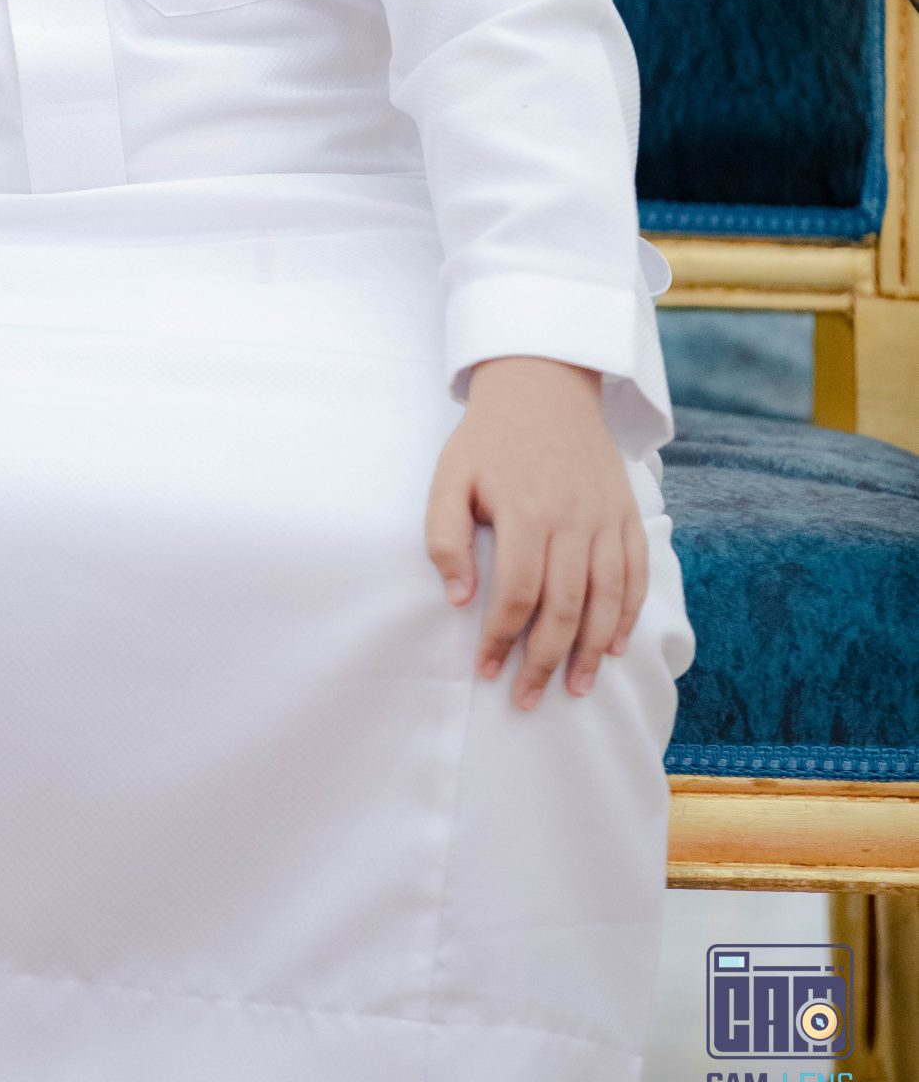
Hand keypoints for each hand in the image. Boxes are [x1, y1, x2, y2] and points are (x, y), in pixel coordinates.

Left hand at [424, 355, 647, 707]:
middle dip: (546, 661)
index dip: (502, 640)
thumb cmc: (488, 437)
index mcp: (526, 511)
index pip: (518, 594)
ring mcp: (605, 516)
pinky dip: (629, 615)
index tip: (488, 672)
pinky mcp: (626, 512)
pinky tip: (615, 646)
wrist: (543, 384)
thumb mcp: (449, 477)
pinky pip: (635, 573)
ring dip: (591, 651)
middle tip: (528, 698)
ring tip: (575, 688)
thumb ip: (446, 537)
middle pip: (565, 607)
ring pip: (607, 599)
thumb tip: (459, 599)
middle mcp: (572, 518)